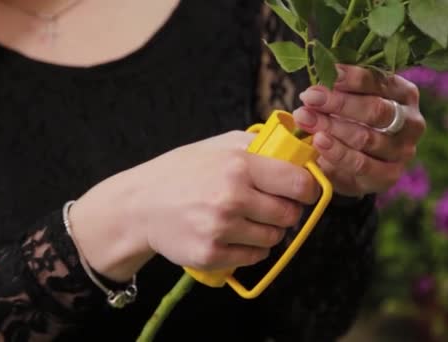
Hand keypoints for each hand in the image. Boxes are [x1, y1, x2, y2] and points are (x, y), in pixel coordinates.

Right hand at [68, 131, 319, 281]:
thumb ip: (257, 146)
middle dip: (287, 210)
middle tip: (272, 205)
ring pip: (274, 238)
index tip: (304, 190)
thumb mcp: (217, 145)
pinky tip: (236, 235)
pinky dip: (252, 248)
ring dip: (269, 230)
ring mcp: (221, 229)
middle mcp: (231, 198)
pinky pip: (255, 257)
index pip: (299, 183)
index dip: (308, 188)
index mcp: (238, 165)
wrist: (140, 205)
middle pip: (289, 214)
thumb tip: (297, 149)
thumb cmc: (182, 172)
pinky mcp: (212, 255)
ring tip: (249, 219)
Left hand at [293, 64, 425, 196]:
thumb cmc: (351, 122)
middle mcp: (411, 122)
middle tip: (309, 97)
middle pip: (376, 110)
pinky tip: (318, 141)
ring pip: (367, 137)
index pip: (381, 81)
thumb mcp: (350, 101)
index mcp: (404, 94)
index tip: (327, 72)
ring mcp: (403, 151)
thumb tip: (318, 68)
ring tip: (305, 118)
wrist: (354, 167)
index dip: (353, 77)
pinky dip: (337, 152)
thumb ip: (340, 88)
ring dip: (332, 127)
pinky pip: (362, 164)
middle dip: (339, 103)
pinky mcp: (390, 175)